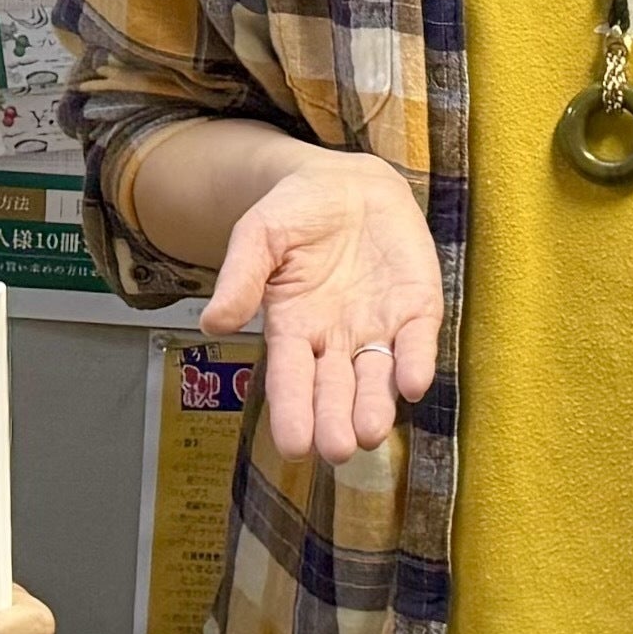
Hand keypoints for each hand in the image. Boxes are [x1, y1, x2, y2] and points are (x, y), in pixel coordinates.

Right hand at [201, 149, 441, 463]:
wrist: (346, 182)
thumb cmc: (294, 214)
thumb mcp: (257, 237)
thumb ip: (241, 278)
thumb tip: (214, 322)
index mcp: (293, 329)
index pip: (290, 379)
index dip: (292, 411)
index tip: (293, 446)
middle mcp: (336, 340)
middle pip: (335, 390)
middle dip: (336, 422)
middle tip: (337, 450)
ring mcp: (378, 327)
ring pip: (377, 378)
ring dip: (376, 405)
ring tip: (370, 433)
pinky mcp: (417, 308)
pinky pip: (418, 341)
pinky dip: (416, 362)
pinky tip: (413, 383)